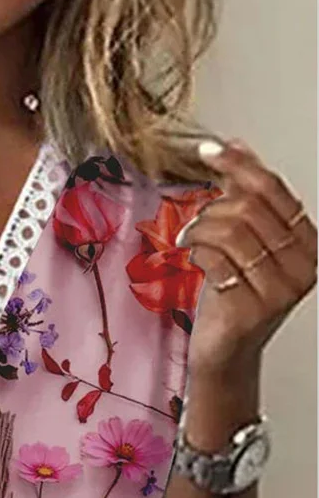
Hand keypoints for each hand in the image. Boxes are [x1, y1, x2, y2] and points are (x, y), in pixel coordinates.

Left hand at [176, 138, 316, 380]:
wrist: (225, 351)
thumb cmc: (233, 297)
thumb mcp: (243, 243)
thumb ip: (243, 196)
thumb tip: (236, 146)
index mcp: (307, 243)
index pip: (273, 190)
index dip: (238, 165)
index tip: (209, 150)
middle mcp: (302, 266)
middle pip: (250, 208)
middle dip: (212, 209)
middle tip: (195, 223)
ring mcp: (279, 290)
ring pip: (231, 231)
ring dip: (200, 230)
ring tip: (190, 242)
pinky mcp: (251, 309)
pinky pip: (217, 260)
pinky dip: (197, 252)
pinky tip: (193, 259)